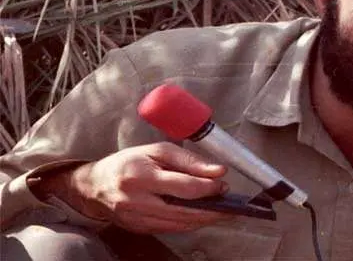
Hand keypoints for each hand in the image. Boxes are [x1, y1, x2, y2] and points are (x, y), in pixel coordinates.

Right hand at [39, 142, 230, 233]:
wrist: (95, 185)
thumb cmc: (128, 162)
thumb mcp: (157, 151)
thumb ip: (189, 160)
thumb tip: (217, 171)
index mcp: (141, 176)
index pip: (183, 187)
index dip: (207, 188)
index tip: (222, 184)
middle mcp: (137, 201)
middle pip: (183, 211)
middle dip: (212, 210)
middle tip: (230, 205)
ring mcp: (137, 219)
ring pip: (179, 224)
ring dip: (204, 220)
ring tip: (221, 211)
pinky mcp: (139, 229)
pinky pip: (170, 229)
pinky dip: (189, 223)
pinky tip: (201, 216)